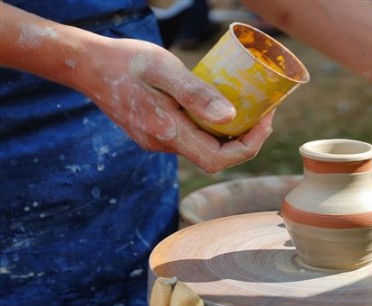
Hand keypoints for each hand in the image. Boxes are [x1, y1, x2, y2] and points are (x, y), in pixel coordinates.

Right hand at [79, 38, 271, 172]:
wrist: (87, 65)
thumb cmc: (125, 61)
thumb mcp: (163, 69)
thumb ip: (196, 94)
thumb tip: (230, 117)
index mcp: (167, 132)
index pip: (218, 159)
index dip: (249, 146)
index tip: (265, 119)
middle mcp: (162, 144)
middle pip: (215, 157)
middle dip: (245, 139)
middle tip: (264, 112)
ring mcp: (157, 141)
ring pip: (203, 147)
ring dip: (229, 133)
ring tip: (248, 106)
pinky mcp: (154, 132)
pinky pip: (191, 137)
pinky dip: (211, 126)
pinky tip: (218, 105)